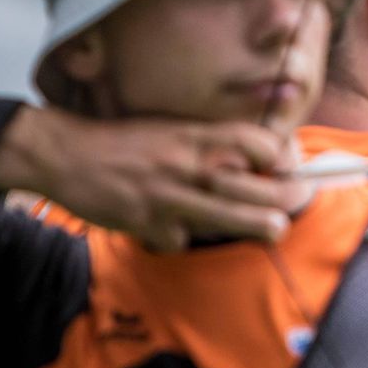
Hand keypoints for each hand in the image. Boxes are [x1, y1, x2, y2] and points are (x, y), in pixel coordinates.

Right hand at [0, 107, 311, 250]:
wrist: (66, 153)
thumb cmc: (128, 142)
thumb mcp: (175, 129)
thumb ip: (212, 144)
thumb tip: (259, 161)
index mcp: (198, 135)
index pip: (257, 143)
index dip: (283, 156)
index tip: (292, 166)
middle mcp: (189, 164)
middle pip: (253, 184)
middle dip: (285, 196)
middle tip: (300, 199)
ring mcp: (170, 195)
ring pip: (227, 214)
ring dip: (257, 224)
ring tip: (276, 228)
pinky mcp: (148, 223)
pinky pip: (180, 238)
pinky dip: (181, 236)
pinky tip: (172, 227)